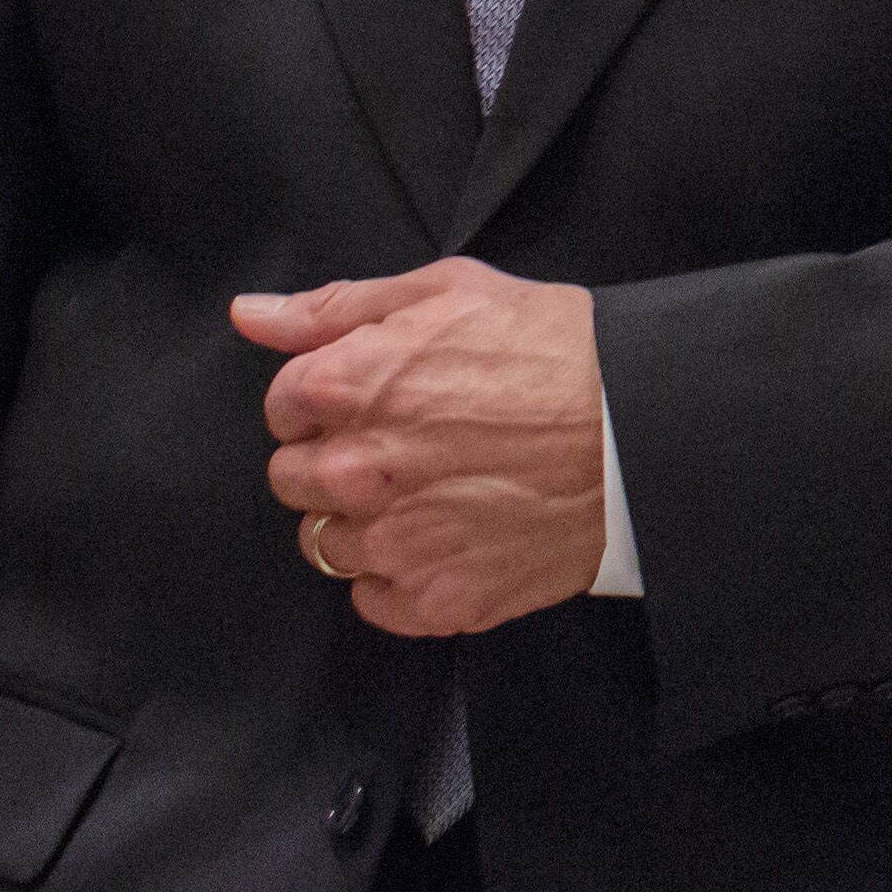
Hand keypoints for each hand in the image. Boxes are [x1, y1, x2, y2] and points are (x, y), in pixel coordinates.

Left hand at [235, 261, 608, 637]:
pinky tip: (446, 539)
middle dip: (333, 460)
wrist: (641, 431)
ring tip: (431, 493)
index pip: (282, 406)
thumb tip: (249, 314)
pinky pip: (372, 600)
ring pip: (327, 543)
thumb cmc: (552, 348)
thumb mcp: (446, 291)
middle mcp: (354, 471)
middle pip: (291, 480)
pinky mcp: (434, 599)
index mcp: (346, 386)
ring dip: (363, 521)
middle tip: (404, 444)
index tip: (372, 397)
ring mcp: (393, 543)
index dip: (325, 398)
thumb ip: (334, 307)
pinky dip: (399, 577)